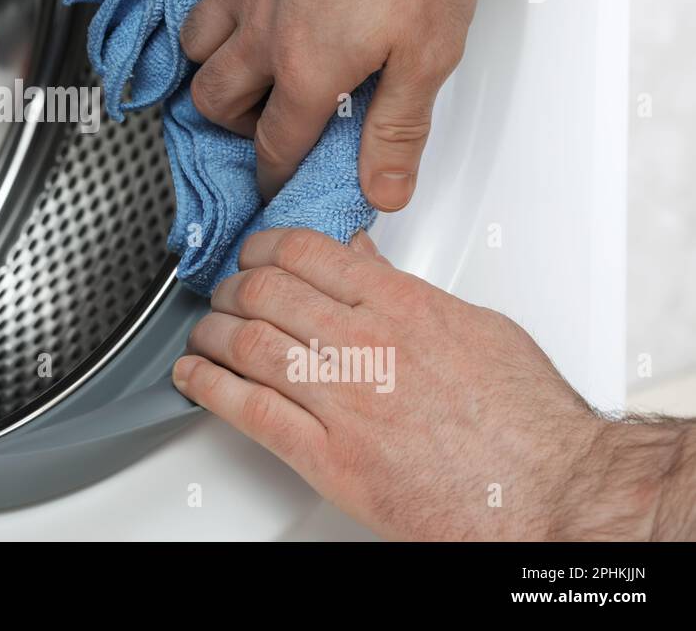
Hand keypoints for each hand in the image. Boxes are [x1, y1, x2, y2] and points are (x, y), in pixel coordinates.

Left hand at [172, 228, 675, 539]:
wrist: (551, 495)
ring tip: (204, 333)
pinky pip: (249, 410)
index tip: (252, 254)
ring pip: (248, 344)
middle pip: (266, 292)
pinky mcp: (330, 458)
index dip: (263, 248)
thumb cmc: (529, 421)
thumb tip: (364, 262)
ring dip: (212, 333)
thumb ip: (410, 290)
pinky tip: (193, 376)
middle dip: (232, 288)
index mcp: (402, 305)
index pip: (306, 253)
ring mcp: (344, 400)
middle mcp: (366, 345)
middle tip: (224, 294)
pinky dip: (208, 386)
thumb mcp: (476, 327)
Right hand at [180, 0, 475, 210]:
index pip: (274, 145)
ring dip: (213, 63)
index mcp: (304, 69)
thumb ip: (398, 128)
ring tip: (242, 61)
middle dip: (232, 123)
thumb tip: (383, 189)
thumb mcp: (429, 51)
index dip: (275, 175)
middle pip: (214, 99)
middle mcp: (258, 29)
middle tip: (260, 121)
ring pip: (195, 41)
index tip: (277, 181)